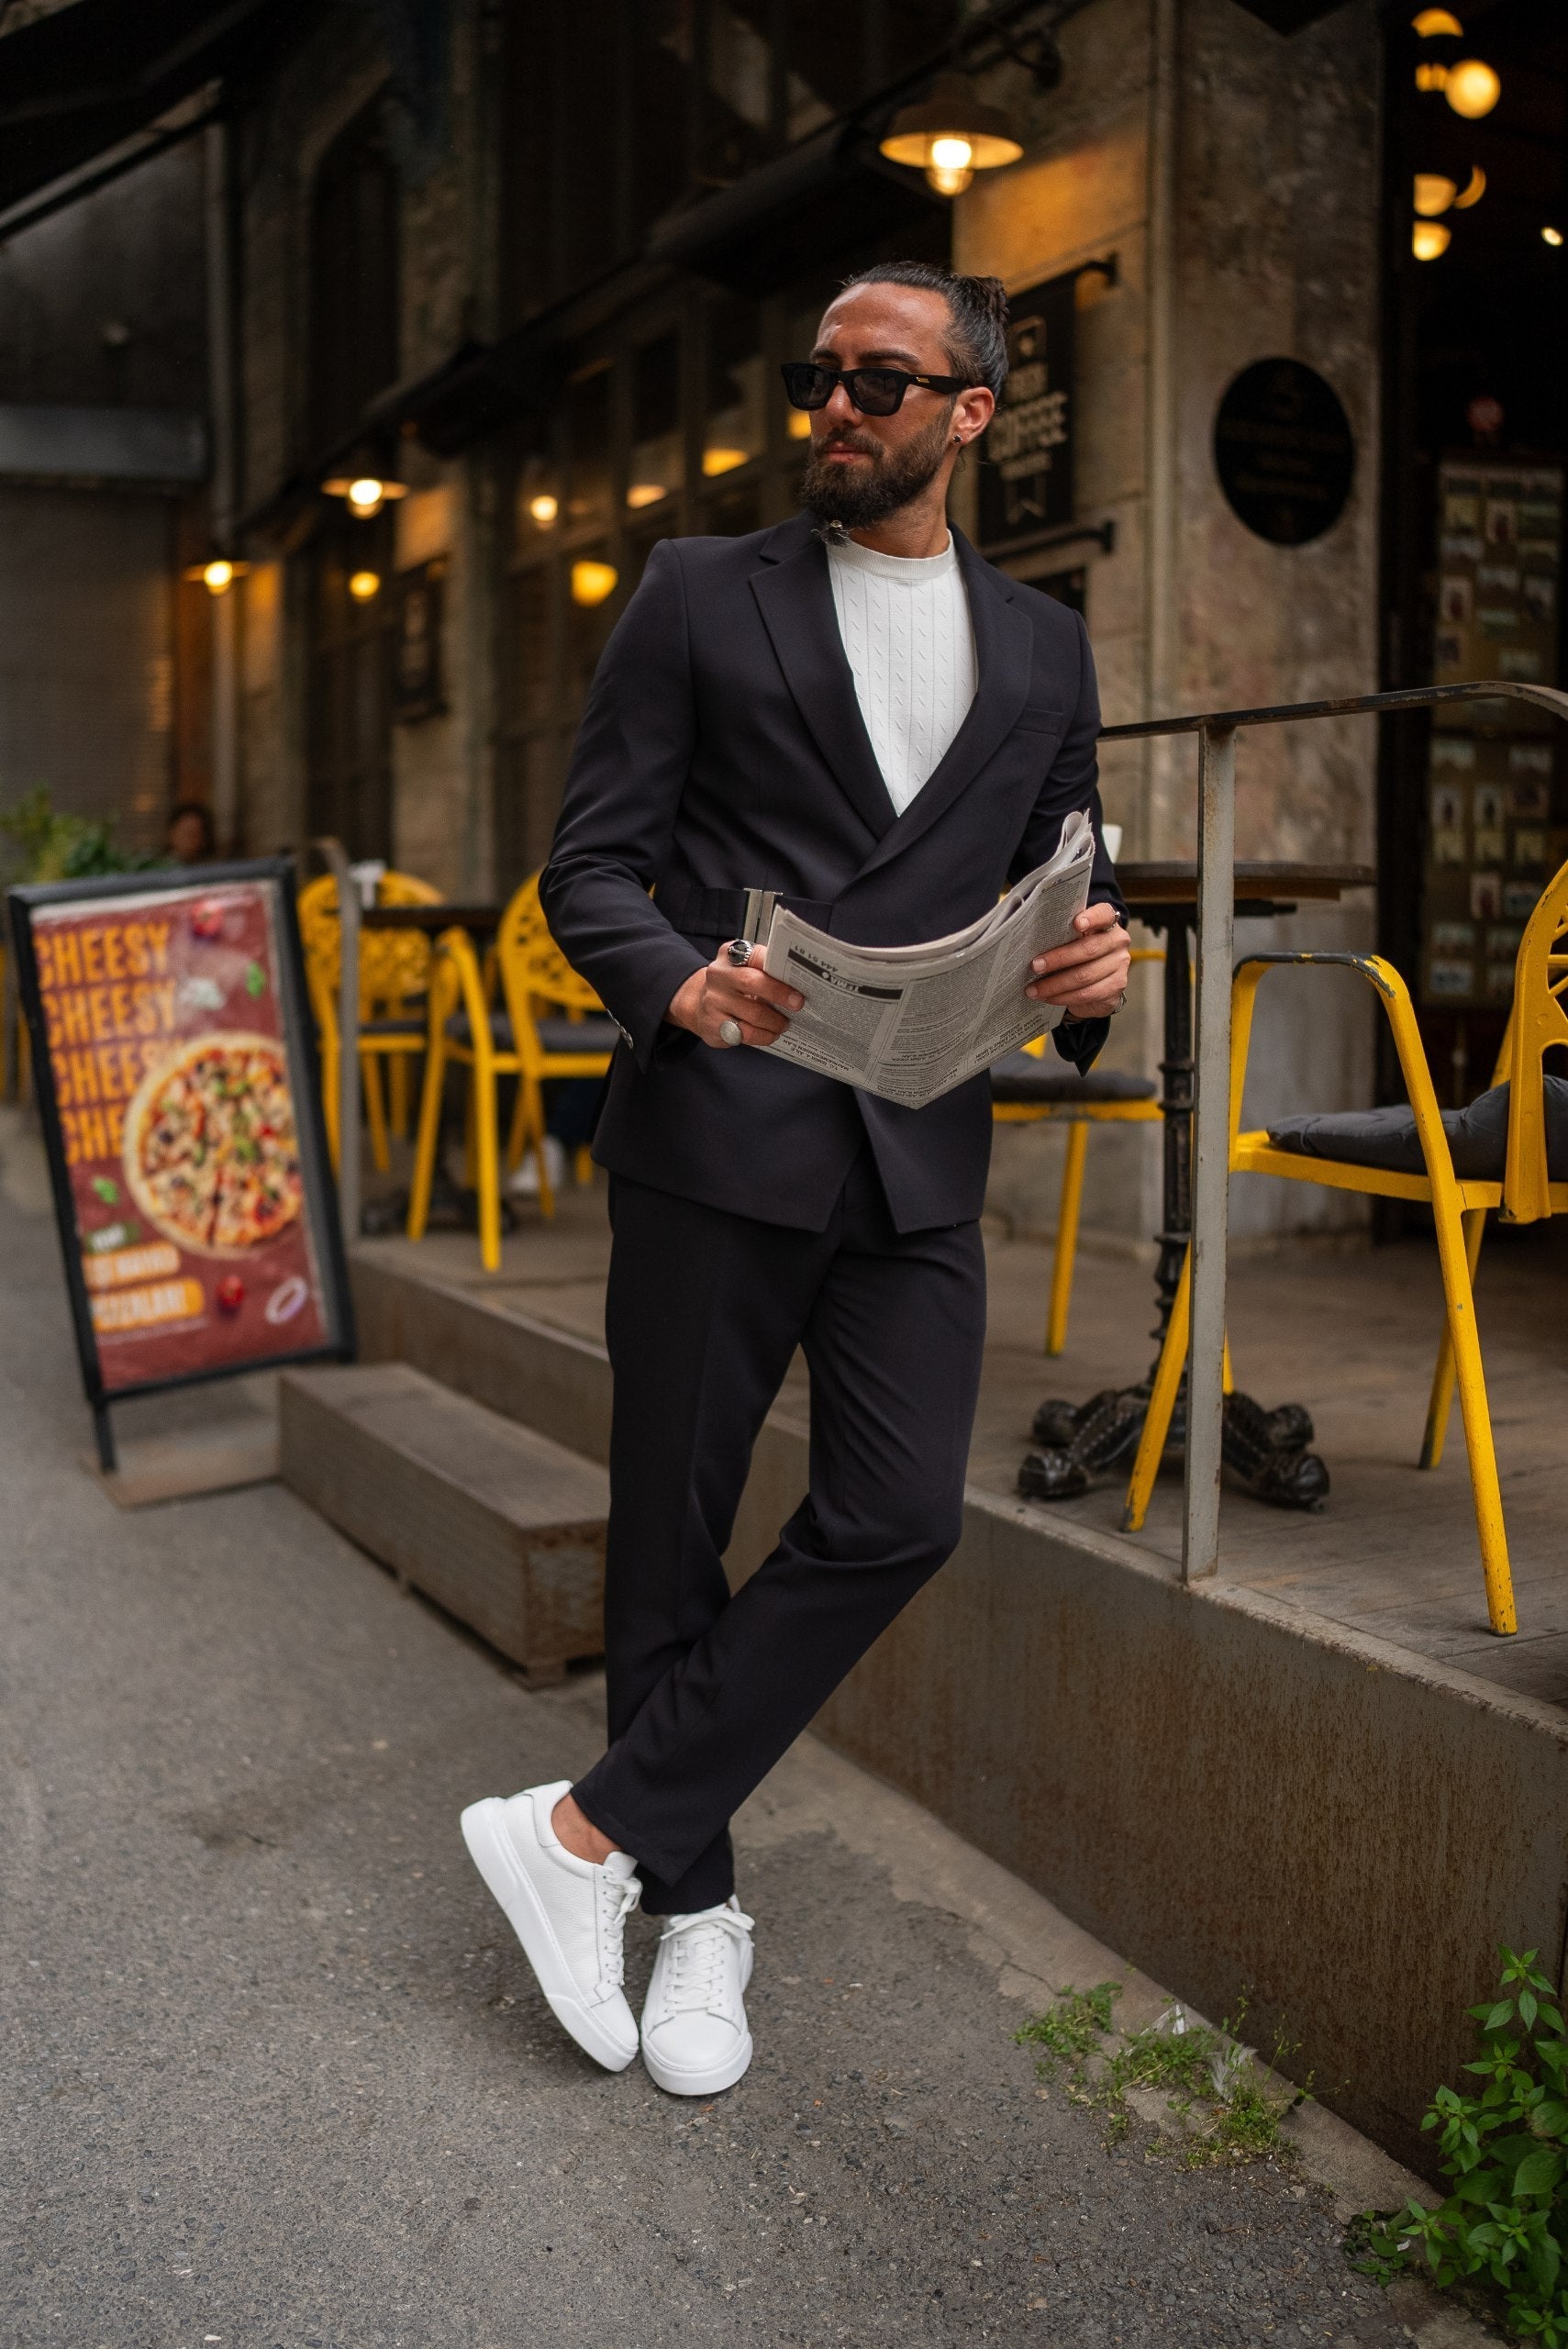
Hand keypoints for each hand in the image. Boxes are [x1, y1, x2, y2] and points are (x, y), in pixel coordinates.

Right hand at [666, 944, 803, 1047]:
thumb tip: (798, 984)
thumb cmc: (732, 986)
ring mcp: (713, 1000)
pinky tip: (769, 1035)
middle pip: (752, 982)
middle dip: (779, 994)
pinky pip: (745, 1033)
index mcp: (730, 954)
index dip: (779, 970)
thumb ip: (765, 971)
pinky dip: (763, 1036)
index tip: (798, 985)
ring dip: (774, 1021)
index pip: (757, 956)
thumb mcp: (744, 969)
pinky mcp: (712, 1023)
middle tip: (797, 1005)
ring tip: (783, 1024)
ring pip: (753, 1014)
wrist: (698, 1003)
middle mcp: (718, 974)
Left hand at [1027, 901, 1130, 1018]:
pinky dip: (1063, 997)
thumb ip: (1062, 934)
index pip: (1104, 914)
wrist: (1099, 980)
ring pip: (1085, 976)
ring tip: (1034, 989)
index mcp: (1107, 922)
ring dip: (1055, 984)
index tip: (1076, 924)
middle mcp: (1117, 942)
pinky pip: (1087, 994)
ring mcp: (1119, 965)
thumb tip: (1031, 942)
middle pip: (1088, 949)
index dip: (1092, 918)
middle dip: (1058, 958)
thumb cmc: (1079, 952)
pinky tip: (1048, 997)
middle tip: (1035, 965)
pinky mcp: (1116, 987)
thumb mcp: (1073, 939)